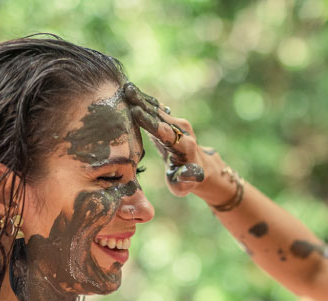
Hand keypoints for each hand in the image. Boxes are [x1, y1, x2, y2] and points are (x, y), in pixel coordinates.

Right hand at [124, 82, 218, 196]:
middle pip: (159, 116)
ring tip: (127, 87)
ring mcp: (178, 124)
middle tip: (127, 90)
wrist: (200, 168)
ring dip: (142, 99)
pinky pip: (157, 110)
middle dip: (143, 103)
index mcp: (184, 146)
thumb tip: (185, 173)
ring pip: (157, 110)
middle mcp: (182, 131)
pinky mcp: (172, 121)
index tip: (135, 111)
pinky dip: (145, 101)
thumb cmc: (187, 181)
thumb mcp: (184, 186)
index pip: (164, 131)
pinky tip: (132, 92)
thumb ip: (184, 180)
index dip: (149, 121)